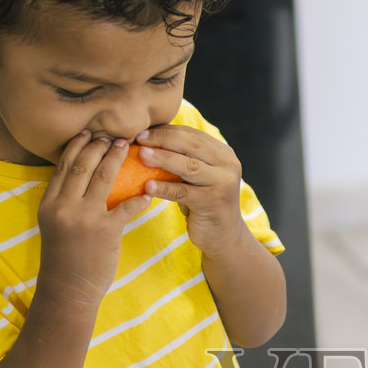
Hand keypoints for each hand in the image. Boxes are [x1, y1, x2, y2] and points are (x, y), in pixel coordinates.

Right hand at [36, 132, 153, 307]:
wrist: (67, 290)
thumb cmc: (64, 258)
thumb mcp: (55, 225)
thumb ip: (64, 202)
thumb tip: (80, 178)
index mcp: (49, 203)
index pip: (63, 166)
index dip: (77, 146)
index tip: (89, 133)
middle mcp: (63, 206)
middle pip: (82, 166)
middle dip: (98, 146)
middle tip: (112, 136)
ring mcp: (84, 218)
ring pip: (102, 178)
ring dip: (115, 159)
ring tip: (125, 147)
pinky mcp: (104, 231)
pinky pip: (126, 207)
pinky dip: (138, 198)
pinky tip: (147, 191)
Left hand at [132, 125, 246, 255]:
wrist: (223, 236)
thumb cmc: (203, 202)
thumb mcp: (197, 177)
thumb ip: (184, 158)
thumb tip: (149, 139)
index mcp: (223, 154)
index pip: (192, 135)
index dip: (167, 131)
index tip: (143, 131)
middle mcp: (228, 165)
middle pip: (191, 146)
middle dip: (163, 139)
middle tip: (139, 138)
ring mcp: (222, 184)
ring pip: (188, 166)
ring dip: (163, 159)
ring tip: (141, 155)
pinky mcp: (213, 203)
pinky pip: (183, 193)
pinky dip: (164, 188)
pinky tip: (147, 187)